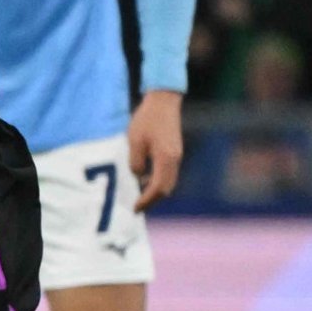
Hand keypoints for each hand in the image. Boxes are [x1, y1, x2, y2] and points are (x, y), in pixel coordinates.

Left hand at [127, 88, 184, 208]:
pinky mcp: (174, 151)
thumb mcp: (134, 141)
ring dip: (155, 191)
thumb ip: (136, 162)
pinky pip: (168, 173)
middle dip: (152, 200)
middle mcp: (175, 160)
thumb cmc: (146, 119)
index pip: (158, 188)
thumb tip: (138, 178)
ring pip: (169, 182)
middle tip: (136, 207)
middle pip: (166, 189)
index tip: (135, 208)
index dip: (147, 200)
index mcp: (166, 159)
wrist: (163, 101)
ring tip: (139, 196)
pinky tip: (144, 180)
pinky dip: (158, 181)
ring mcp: (177, 156)